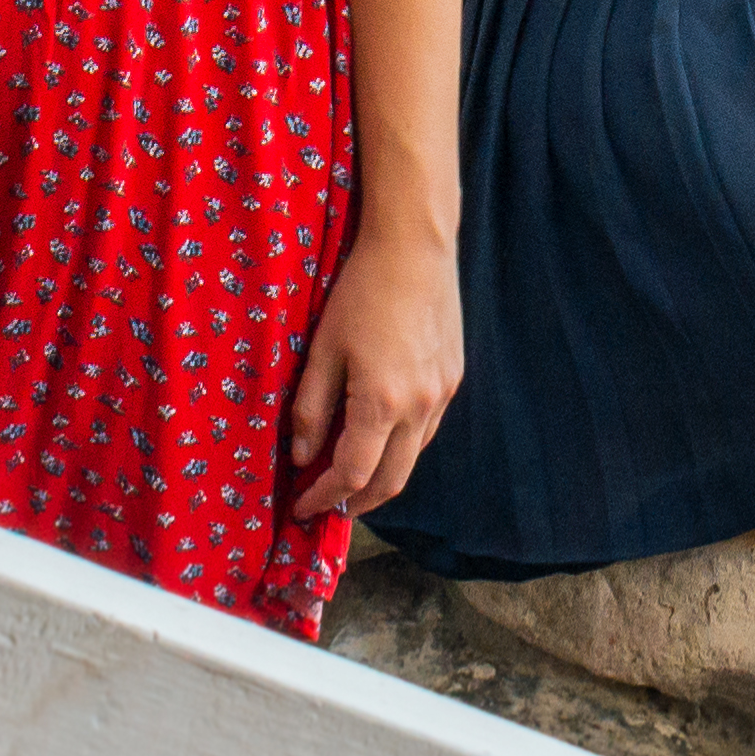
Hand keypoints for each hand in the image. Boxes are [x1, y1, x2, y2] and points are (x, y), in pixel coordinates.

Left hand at [285, 226, 465, 522]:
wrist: (415, 248)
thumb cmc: (360, 292)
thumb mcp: (322, 350)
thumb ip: (311, 410)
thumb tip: (303, 457)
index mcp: (382, 402)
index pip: (352, 475)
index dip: (324, 498)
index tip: (302, 507)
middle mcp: (421, 407)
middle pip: (390, 481)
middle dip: (356, 503)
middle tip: (326, 508)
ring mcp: (442, 394)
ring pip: (412, 458)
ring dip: (380, 477)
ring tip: (349, 477)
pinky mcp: (453, 378)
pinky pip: (426, 430)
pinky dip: (400, 448)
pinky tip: (378, 437)